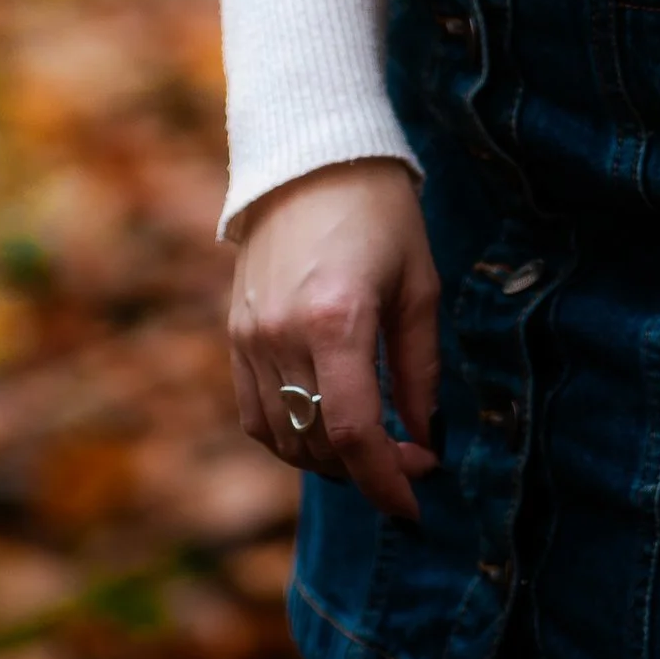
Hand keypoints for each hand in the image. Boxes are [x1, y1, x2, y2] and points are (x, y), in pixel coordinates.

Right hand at [228, 160, 442, 520]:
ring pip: (283, 438)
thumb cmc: (380, 214)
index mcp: (337, 318)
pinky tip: (324, 426)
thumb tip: (424, 440)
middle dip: (368, 470)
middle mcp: (283, 334)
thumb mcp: (419, 284)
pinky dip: (289, 437)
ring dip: (328, 460)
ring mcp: (251, 335)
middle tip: (411, 459)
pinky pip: (254, 414)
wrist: (312, 156)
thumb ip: (419, 369)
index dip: (387, 482)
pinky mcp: (235, 333)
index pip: (355, 432)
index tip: (417, 502)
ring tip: (371, 445)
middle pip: (319, 444)